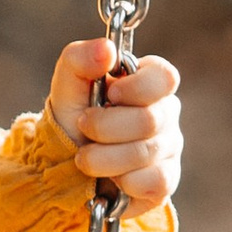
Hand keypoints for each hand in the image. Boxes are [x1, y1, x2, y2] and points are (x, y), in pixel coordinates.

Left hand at [46, 41, 181, 207]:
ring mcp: (169, 148)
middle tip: (83, 127)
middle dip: (103, 128)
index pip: (165, 78)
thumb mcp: (67, 85)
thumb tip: (106, 49)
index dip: (135, 89)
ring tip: (85, 157)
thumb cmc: (71, 118)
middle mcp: (165, 114)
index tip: (109, 95)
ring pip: (145, 154)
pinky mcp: (164, 182)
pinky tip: (110, 178)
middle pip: (149, 120)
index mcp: (149, 83)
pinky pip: (151, 182)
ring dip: (102, 158)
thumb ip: (80, 59)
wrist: (62, 164)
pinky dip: (121, 181)